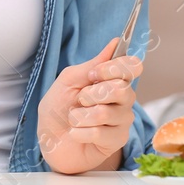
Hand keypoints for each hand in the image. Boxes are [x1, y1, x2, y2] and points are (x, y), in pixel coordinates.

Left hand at [36, 38, 141, 173]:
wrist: (50, 140)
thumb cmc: (59, 108)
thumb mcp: (67, 81)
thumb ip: (91, 64)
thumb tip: (116, 43)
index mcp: (112, 80)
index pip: (132, 67)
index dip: (113, 68)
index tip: (92, 74)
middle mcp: (123, 99)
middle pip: (121, 89)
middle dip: (92, 93)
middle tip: (80, 100)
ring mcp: (122, 121)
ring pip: (106, 112)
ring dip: (80, 115)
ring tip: (74, 119)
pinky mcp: (117, 141)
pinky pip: (100, 132)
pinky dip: (79, 132)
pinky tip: (76, 133)